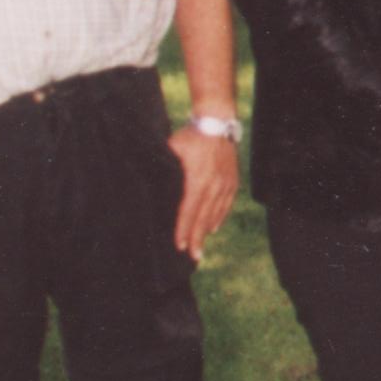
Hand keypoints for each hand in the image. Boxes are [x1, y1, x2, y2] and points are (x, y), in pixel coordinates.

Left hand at [168, 125, 238, 262]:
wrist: (217, 123)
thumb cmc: (191, 136)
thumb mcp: (172, 149)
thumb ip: (164, 168)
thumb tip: (148, 182)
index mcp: (198, 180)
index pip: (189, 210)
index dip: (183, 229)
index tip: (179, 245)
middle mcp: (214, 185)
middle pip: (204, 217)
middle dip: (197, 238)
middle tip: (194, 257)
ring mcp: (226, 184)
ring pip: (216, 213)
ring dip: (207, 231)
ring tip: (200, 246)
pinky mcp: (233, 181)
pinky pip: (226, 204)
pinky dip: (220, 217)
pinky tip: (214, 227)